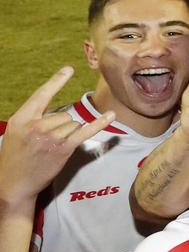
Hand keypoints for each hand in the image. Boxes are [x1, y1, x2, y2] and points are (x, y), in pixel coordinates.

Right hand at [0, 67, 115, 202]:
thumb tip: (54, 108)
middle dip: (60, 125)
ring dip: (68, 134)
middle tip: (46, 141)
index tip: (69, 69)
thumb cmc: (14, 156)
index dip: (56, 81)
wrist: (13, 182)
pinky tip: (111, 115)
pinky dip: (99, 124)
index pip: (41, 95)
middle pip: (64, 114)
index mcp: (22, 118)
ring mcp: (51, 138)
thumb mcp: (15, 131)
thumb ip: (33, 117)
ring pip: (73, 124)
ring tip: (51, 147)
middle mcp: (37, 126)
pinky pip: (85, 132)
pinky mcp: (63, 150)